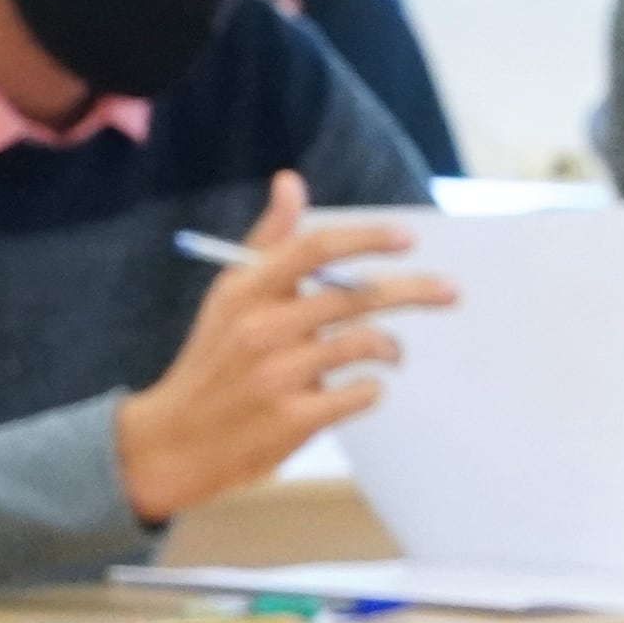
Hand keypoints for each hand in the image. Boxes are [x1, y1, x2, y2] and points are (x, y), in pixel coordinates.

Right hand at [111, 172, 457, 523]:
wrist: (174, 441)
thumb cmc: (213, 360)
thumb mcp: (229, 296)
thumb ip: (268, 241)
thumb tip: (291, 181)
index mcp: (246, 290)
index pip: (314, 248)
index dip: (366, 238)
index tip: (406, 238)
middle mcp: (262, 329)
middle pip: (356, 296)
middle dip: (414, 290)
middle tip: (449, 292)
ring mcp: (278, 376)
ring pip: (365, 344)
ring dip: (390, 347)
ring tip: (391, 353)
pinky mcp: (293, 420)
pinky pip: (361, 393)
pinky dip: (372, 389)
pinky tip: (363, 388)